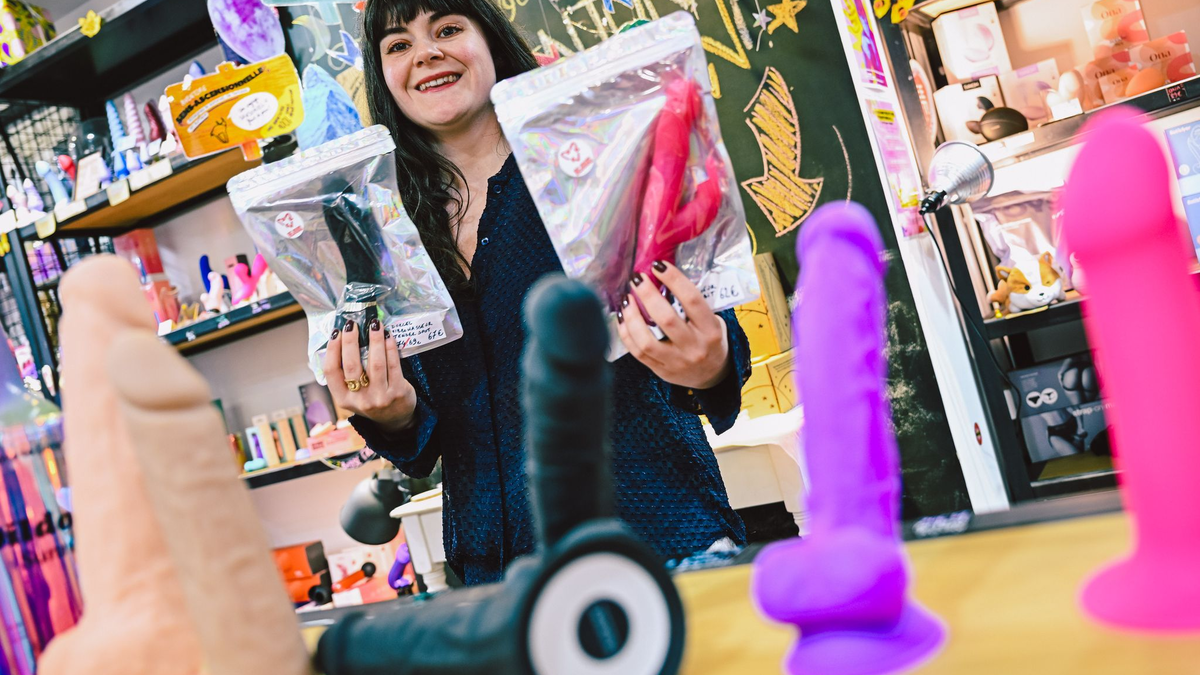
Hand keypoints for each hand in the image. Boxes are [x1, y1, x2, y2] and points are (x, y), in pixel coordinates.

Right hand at [322, 318, 416, 433]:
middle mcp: (360, 400)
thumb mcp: (352, 393)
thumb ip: (346, 373)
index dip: (332, 350)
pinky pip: (393, 365)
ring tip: (374, 324)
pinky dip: (390, 348)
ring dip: (374, 340)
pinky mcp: (398, 392)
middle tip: (352, 323)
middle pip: (352, 365)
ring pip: (375, 363)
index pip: (331, 371)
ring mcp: (380, 397)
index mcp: (343, 399)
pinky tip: (388, 336)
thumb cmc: (370, 399)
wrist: (394, 419)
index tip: (336, 332)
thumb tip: (341, 338)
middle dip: (351, 341)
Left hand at [617, 260, 731, 389]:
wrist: (712, 375)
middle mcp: (695, 347)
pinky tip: (622, 318)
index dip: (674, 279)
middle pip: (666, 319)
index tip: (658, 265)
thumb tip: (662, 276)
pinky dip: (626, 334)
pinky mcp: (661, 371)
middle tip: (636, 278)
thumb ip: (692, 304)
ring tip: (626, 298)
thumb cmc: (710, 339)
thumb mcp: (712, 321)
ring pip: (647, 341)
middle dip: (647, 295)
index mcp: (710, 330)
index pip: (692, 300)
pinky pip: (638, 352)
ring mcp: (677, 362)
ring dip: (632, 316)